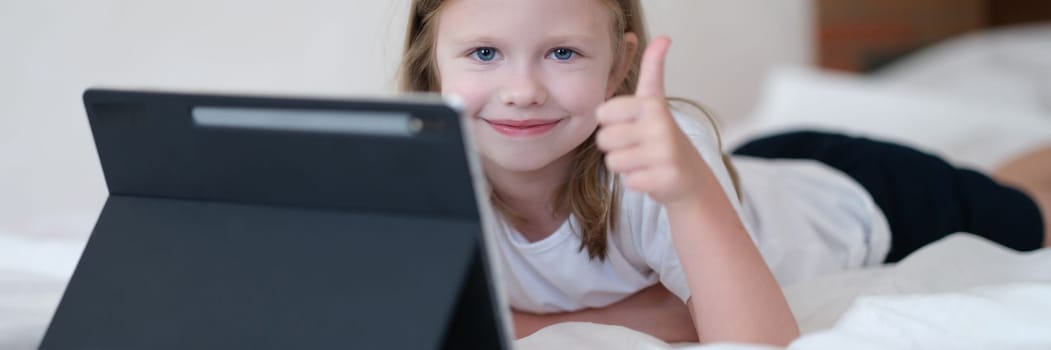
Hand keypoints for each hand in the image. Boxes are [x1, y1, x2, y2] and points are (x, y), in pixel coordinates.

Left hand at [595, 36, 712, 205]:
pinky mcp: (664, 179)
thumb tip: (664, 38)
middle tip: (637, 146)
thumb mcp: (655, 101)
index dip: (610, 123)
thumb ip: (653, 70)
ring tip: (643, 161)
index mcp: (650, 105)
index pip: (602, 113)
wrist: (690, 175)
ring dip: (625, 165)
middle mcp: (659, 126)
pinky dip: (637, 182)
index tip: (629, 123)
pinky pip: (628, 182)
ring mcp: (663, 154)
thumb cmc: (661, 135)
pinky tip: (652, 176)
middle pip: (603, 140)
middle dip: (615, 146)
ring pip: (613, 162)